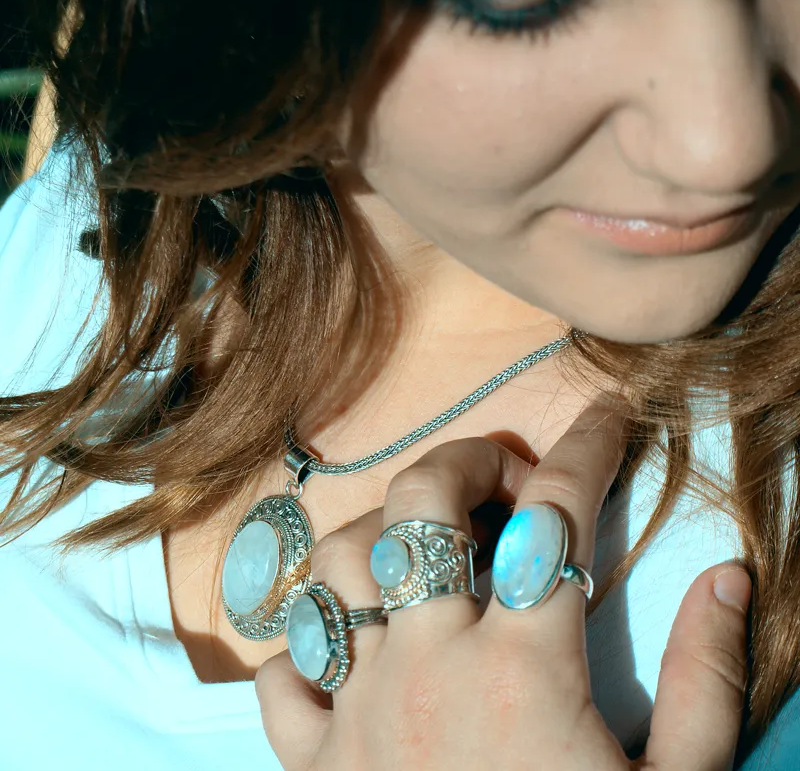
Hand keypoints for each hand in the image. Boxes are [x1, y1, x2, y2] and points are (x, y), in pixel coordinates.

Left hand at [255, 398, 750, 769]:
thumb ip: (707, 682)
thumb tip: (729, 575)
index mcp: (523, 671)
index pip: (557, 516)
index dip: (588, 447)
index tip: (607, 415)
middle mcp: (426, 669)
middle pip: (418, 508)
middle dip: (459, 460)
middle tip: (497, 472)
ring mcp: (357, 714)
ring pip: (335, 571)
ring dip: (376, 539)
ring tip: (421, 550)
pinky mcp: (312, 767)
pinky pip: (285, 676)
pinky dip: (310, 651)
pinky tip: (352, 657)